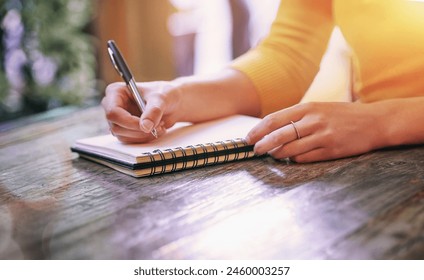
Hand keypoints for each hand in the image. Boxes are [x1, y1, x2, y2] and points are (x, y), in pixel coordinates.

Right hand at [101, 81, 180, 142]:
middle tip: (157, 126)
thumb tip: (145, 126)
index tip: (146, 125)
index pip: (113, 112)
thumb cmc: (165, 94)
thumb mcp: (161, 99)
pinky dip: (144, 138)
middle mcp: (113, 105)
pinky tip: (156, 130)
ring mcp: (119, 119)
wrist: (173, 103)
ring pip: (123, 136)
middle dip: (138, 130)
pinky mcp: (125, 129)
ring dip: (143, 136)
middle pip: (116, 127)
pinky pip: (130, 140)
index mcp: (116, 92)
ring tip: (159, 126)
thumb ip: (153, 111)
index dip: (129, 122)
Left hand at [246, 102, 382, 162]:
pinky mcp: (331, 151)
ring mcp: (322, 136)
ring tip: (272, 155)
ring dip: (277, 154)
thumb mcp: (319, 108)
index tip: (248, 137)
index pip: (274, 119)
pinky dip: (295, 160)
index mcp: (308, 107)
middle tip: (254, 150)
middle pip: (278, 135)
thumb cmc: (343, 115)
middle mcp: (313, 121)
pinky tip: (292, 159)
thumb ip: (298, 116)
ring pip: (289, 149)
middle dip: (262, 144)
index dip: (258, 130)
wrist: (375, 121)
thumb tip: (272, 128)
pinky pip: (305, 158)